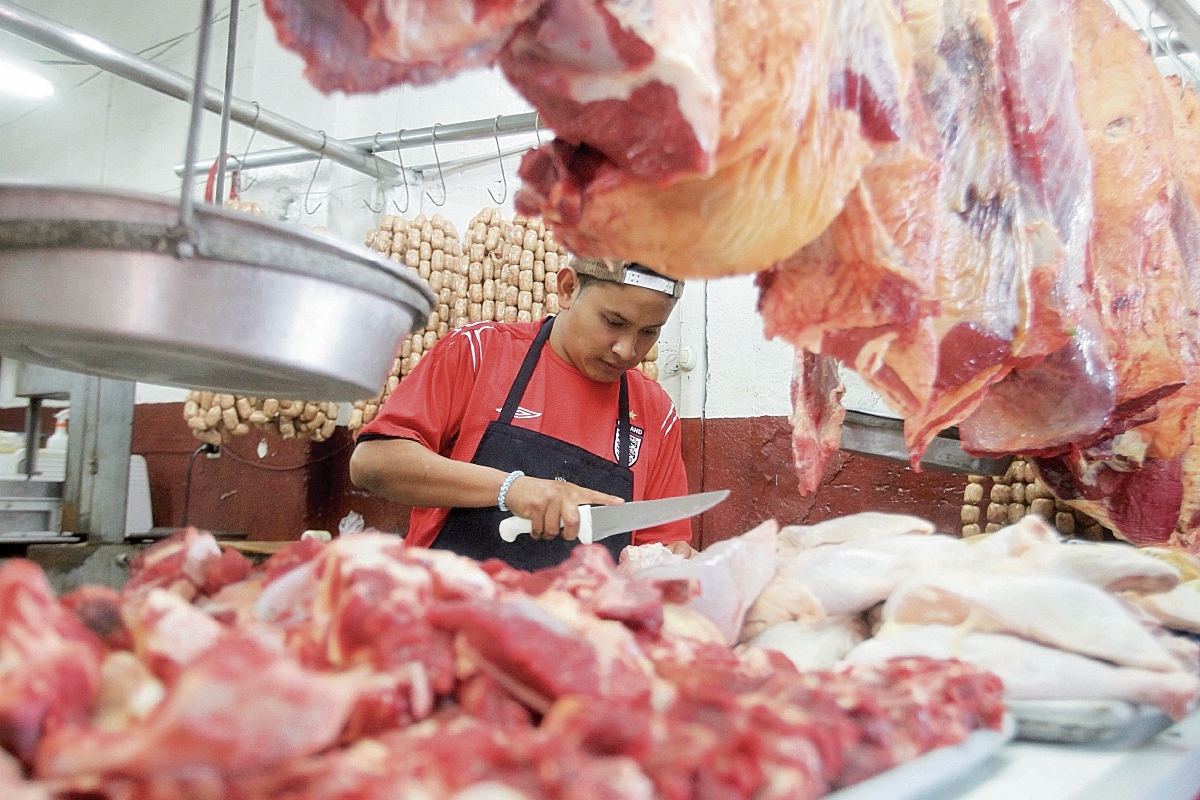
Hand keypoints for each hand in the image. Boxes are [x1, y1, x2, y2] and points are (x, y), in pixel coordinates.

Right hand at [502, 477, 623, 540]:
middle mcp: (562, 493)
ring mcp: (549, 499)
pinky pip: (539, 530)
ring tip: (543, 527)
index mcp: (571, 491)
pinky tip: (533, 527)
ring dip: (547, 534)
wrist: (514, 487)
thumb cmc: (538, 494)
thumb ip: (569, 505)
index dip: (606, 501)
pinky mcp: (535, 506)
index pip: (592, 495)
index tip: (620, 504)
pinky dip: (536, 533)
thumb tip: (579, 526)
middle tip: (564, 535)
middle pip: (573, 521)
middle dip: (568, 534)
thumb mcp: (557, 494)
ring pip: (554, 529)